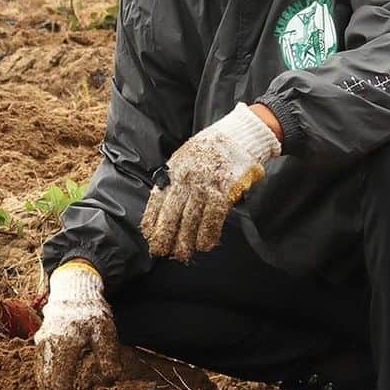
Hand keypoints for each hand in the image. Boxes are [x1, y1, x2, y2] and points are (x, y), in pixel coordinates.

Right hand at [34, 261, 120, 389]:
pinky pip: (39, 368)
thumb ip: (108, 358)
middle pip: (47, 384)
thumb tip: (111, 382)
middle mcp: (47, 346)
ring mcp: (40, 345)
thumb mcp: (105, 332)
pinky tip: (58, 387)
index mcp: (64, 345)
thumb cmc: (92, 313)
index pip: (60, 384)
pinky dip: (47, 380)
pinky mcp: (39, 343)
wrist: (74, 291)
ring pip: (41, 377)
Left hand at [141, 103, 280, 261]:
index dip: (152, 219)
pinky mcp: (224, 190)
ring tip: (183, 254)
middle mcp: (187, 178)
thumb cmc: (213, 147)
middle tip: (162, 251)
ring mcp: (205, 184)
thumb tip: (165, 203)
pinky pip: (213, 217)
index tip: (149, 235)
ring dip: (186, 240)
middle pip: (172, 213)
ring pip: (191, 219)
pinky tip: (205, 245)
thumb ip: (176, 177)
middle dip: (166, 235)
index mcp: (175, 169)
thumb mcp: (186, 156)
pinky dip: (209, 233)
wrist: (240, 135)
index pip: (158, 199)